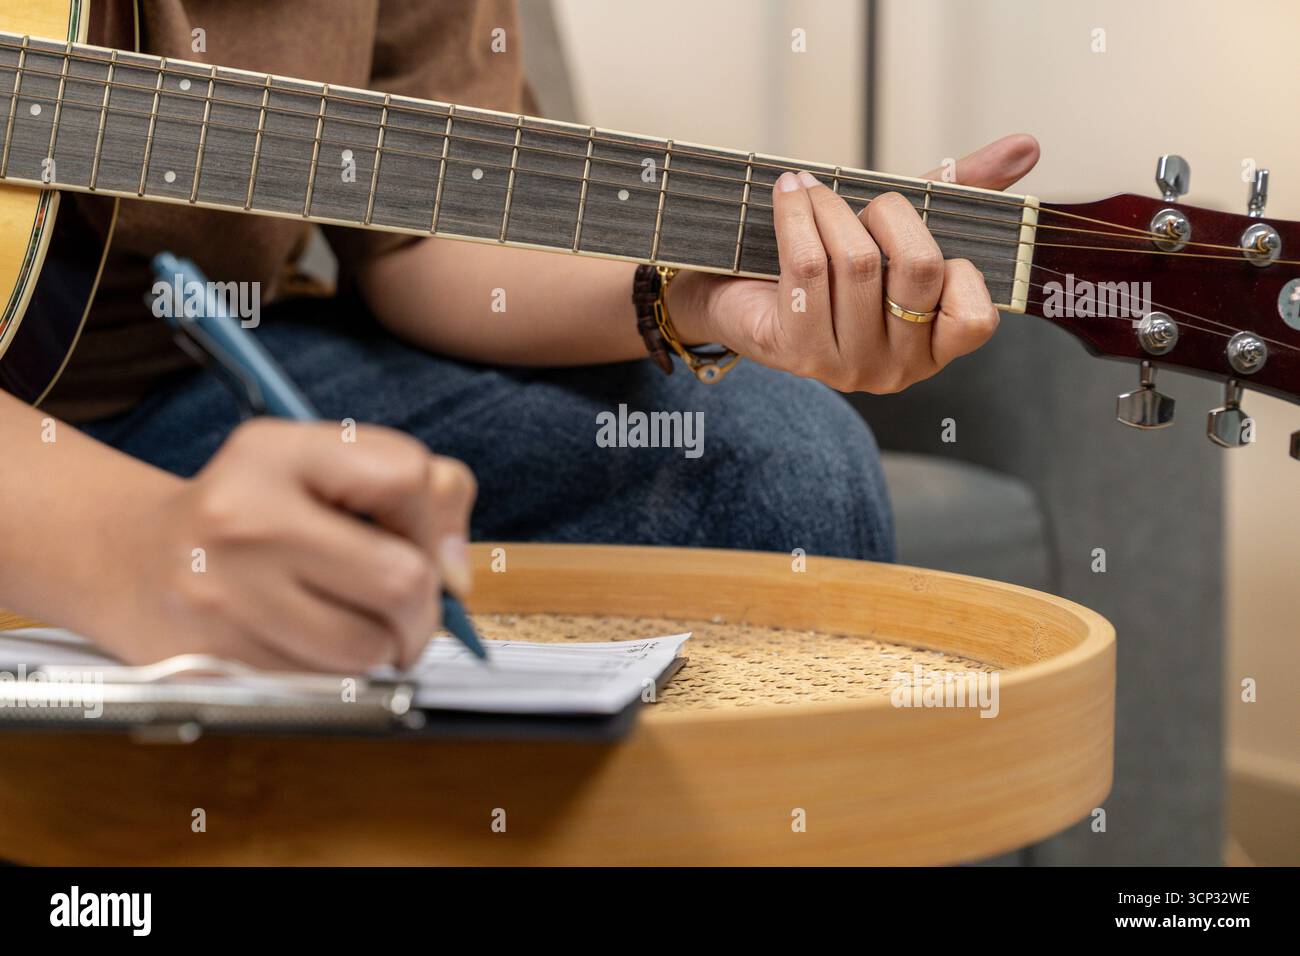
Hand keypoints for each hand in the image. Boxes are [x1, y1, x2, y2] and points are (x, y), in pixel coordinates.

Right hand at [94, 419, 476, 670]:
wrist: (132, 559)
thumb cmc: (255, 511)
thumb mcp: (325, 466)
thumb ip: (423, 490)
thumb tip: (458, 574)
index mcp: (276, 451)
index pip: (407, 477)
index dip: (436, 521)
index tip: (424, 544)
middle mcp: (242, 517)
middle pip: (401, 580)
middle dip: (424, 608)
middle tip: (406, 610)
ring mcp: (221, 593)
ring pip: (368, 648)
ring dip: (382, 650)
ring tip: (355, 626)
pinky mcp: (209, 661)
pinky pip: (323, 687)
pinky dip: (336, 677)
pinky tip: (309, 645)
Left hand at [669, 134, 1039, 392]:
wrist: (738, 294)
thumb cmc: (831, 262)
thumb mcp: (900, 228)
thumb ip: (962, 192)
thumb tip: (1025, 147)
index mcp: (935, 344)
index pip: (975, 317)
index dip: (954, 264)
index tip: (914, 234)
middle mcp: (897, 368)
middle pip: (918, 270)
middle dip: (888, 214)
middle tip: (861, 201)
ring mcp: (847, 367)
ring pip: (858, 264)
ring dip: (831, 208)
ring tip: (810, 188)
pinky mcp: (797, 353)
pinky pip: (807, 269)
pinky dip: (797, 217)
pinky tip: (790, 195)